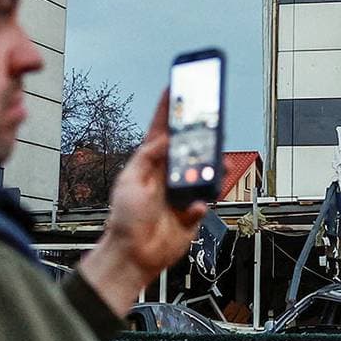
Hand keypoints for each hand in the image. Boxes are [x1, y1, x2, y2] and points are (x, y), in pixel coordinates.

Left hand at [77, 90, 208, 316]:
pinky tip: (195, 205)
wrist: (134, 254)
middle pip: (189, 146)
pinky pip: (207, 200)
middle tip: (211, 123)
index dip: (169, 108)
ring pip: (204, 171)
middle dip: (201, 134)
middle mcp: (167, 174)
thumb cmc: (125, 220)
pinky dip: (203, 201)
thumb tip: (163, 140)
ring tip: (215, 164)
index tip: (176, 85)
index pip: (162, 129)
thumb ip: (146, 158)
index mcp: (150, 163)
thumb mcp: (129, 182)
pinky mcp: (193, 211)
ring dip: (211, 167)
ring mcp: (182, 191)